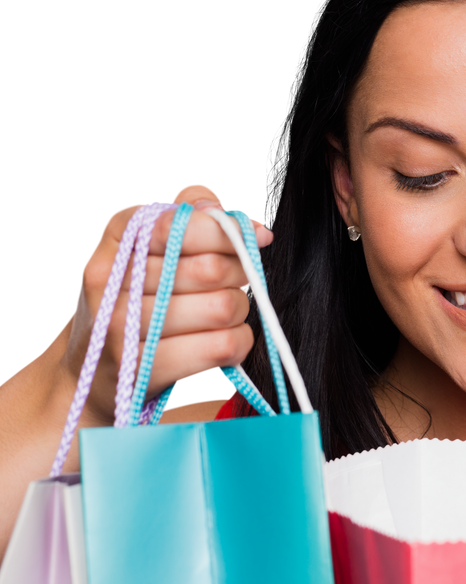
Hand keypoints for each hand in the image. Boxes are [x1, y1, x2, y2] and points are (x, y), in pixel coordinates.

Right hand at [61, 182, 273, 426]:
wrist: (91, 366)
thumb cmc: (136, 295)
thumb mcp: (151, 243)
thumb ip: (191, 214)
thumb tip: (243, 221)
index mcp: (116, 238)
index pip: (181, 225)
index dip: (228, 230)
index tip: (255, 236)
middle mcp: (112, 281)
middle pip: (213, 269)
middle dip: (239, 273)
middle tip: (233, 281)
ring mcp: (123, 329)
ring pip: (224, 308)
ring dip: (238, 309)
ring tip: (221, 311)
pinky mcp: (143, 370)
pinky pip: (222, 346)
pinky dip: (238, 341)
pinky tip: (222, 338)